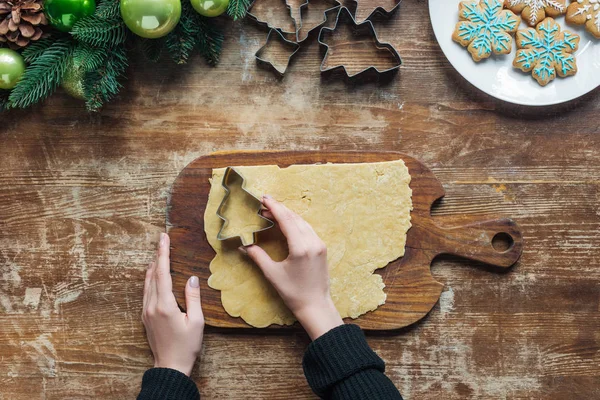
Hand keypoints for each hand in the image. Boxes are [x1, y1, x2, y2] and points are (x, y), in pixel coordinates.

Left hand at [142, 233, 204, 375]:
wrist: (170, 366)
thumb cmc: (186, 346)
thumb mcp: (196, 321)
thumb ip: (193, 298)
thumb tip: (191, 278)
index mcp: (164, 305)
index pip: (163, 273)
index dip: (163, 253)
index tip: (164, 238)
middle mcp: (151, 306)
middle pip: (153, 274)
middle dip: (158, 255)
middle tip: (162, 239)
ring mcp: (146, 311)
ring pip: (147, 282)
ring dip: (154, 266)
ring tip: (159, 253)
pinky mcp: (146, 316)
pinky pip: (146, 291)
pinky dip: (151, 278)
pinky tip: (155, 274)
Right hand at [243, 195, 342, 339]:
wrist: (316, 306)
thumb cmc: (293, 293)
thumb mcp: (272, 274)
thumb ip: (258, 256)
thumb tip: (243, 245)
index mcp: (300, 247)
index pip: (286, 220)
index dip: (274, 207)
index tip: (264, 198)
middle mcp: (312, 242)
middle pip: (294, 218)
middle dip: (279, 209)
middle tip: (264, 204)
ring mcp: (319, 244)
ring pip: (302, 222)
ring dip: (287, 215)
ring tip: (272, 212)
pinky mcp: (322, 248)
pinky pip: (308, 229)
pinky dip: (295, 223)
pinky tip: (286, 223)